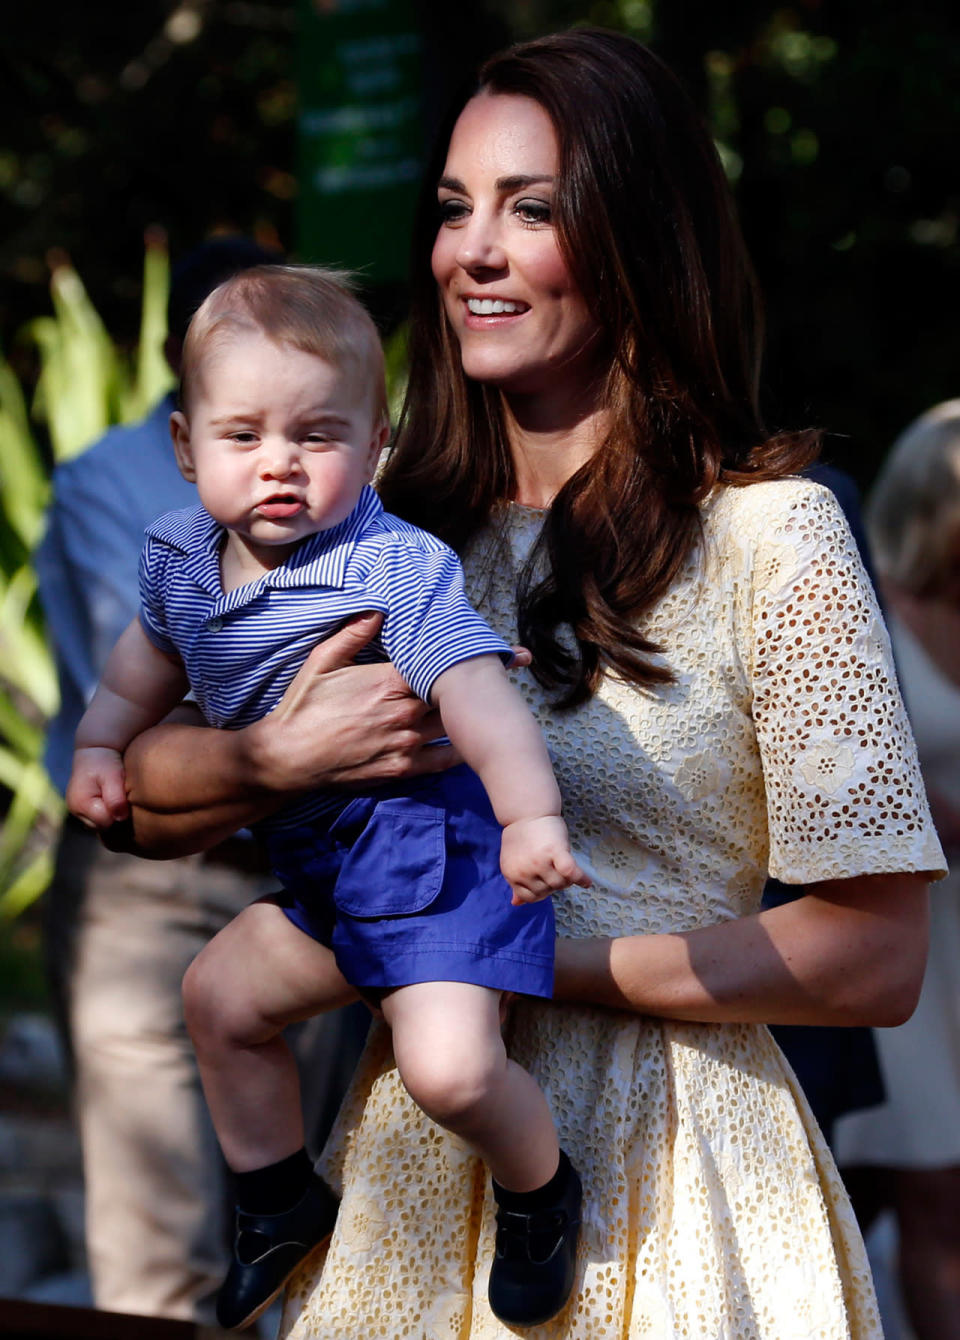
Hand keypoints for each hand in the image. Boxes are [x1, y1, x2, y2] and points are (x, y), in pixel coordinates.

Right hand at [66, 746, 128, 828]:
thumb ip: (115, 797)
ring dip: (112, 813)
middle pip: (104, 826)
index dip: (118, 811)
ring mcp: (78, 812)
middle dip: (114, 814)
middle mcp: (76, 811)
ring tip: (116, 793)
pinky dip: (108, 811)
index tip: (122, 794)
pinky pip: (101, 819)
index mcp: (80, 804)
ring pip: (102, 824)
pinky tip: (113, 797)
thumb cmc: (105, 761)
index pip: (106, 823)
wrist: (95, 751)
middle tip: (120, 792)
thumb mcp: (112, 775)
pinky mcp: (83, 810)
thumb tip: (120, 818)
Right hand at [249, 611, 458, 791]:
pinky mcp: (403, 768)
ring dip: (462, 714)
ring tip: (475, 704)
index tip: (457, 652)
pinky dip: (458, 749)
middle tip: (477, 676)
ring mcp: (405, 742)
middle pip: (449, 695)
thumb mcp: (320, 662)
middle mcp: (402, 712)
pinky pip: (443, 759)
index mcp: (387, 683)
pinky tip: (467, 740)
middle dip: (461, 684)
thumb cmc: (303, 707)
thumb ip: (352, 635)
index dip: (448, 657)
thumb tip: (378, 610)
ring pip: (450, 725)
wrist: (289, 758)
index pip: (435, 664)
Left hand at [500, 815, 591, 904]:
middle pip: (547, 891)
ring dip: (567, 880)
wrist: (526, 812)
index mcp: (512, 874)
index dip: (542, 892)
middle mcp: (524, 871)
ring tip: (568, 871)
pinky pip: (570, 872)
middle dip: (554, 884)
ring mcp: (539, 862)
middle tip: (557, 870)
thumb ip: (517, 882)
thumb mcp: (512, 862)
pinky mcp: (555, 851)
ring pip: (560, 884)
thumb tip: (516, 903)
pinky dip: (580, 879)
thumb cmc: (521, 837)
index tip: (546, 882)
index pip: (531, 897)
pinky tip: (587, 883)